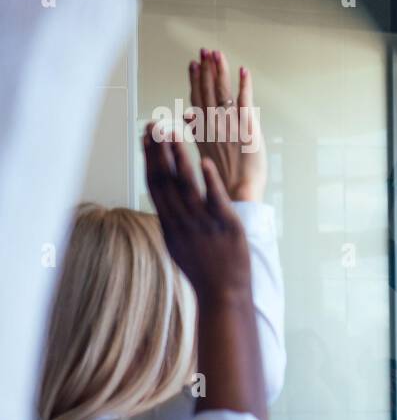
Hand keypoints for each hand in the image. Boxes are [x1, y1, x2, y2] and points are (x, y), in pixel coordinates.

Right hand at [143, 123, 250, 304]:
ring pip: (187, 187)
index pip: (155, 185)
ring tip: (174, 134)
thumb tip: (163, 202)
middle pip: (166, 181)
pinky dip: (209, 181)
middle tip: (154, 125)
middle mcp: (182, 222)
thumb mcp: (178, 246)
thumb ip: (171, 222)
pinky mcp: (226, 226)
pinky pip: (216, 200)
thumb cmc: (204, 270)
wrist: (224, 294)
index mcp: (169, 225)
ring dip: (180, 159)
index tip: (146, 138)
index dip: (149, 159)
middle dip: (158, 151)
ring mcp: (204, 224)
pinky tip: (205, 162)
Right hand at [186, 49, 267, 202]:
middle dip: (206, 69)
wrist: (236, 192)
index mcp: (203, 129)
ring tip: (217, 54)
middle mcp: (213, 124)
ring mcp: (229, 125)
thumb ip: (197, 129)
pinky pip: (244, 101)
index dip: (195, 80)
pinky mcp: (246, 128)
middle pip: (208, 90)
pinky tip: (243, 71)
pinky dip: (244, 85)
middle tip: (205, 50)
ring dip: (220, 71)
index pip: (197, 98)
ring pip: (222, 92)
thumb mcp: (205, 151)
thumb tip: (186, 114)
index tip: (193, 64)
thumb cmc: (222, 177)